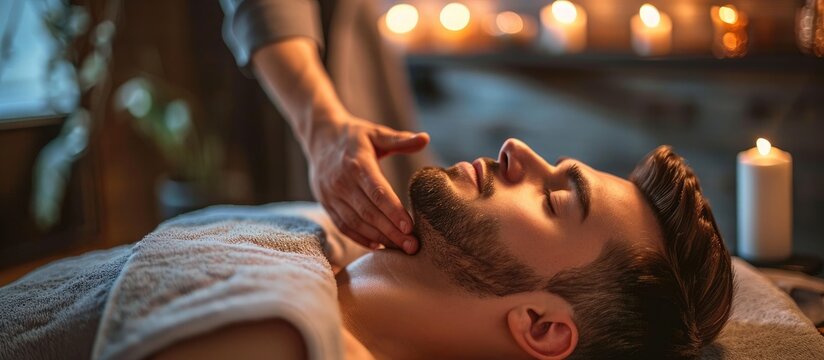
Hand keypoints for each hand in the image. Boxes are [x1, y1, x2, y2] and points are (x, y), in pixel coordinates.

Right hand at [305, 115, 428, 253]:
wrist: (319, 137)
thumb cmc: (354, 136)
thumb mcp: (376, 133)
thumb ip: (400, 139)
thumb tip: (426, 138)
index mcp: (357, 163)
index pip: (377, 192)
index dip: (393, 211)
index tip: (410, 227)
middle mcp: (342, 181)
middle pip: (369, 212)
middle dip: (392, 232)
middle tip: (413, 246)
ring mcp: (331, 195)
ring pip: (356, 223)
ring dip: (379, 238)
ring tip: (400, 248)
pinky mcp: (326, 203)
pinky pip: (343, 225)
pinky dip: (360, 238)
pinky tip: (378, 246)